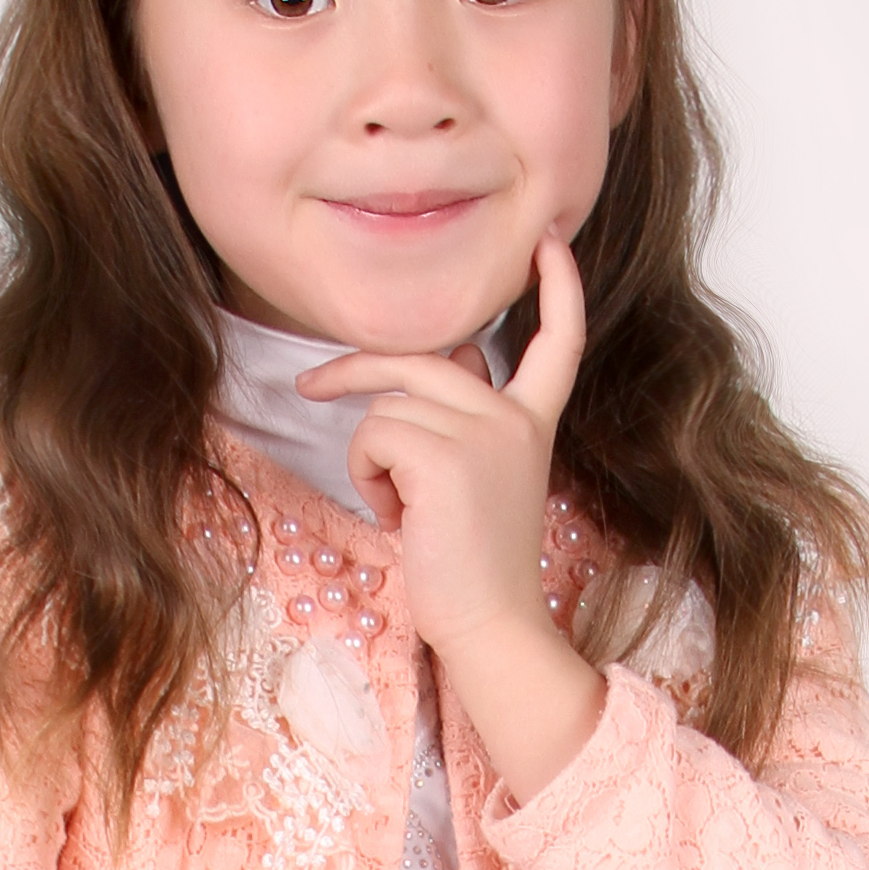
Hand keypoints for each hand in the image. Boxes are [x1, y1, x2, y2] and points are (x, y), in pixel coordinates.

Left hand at [301, 236, 598, 796]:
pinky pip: (373, 434)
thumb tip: (449, 357)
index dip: (558, 290)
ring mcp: (484, 431)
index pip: (559, 342)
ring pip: (386, 405)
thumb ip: (466, 417)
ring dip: (369, 458)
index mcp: (533, 422)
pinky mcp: (444, 455)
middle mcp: (514, 416)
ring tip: (399, 509)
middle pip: (422, 359)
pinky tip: (398, 517)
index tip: (550, 245)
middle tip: (309, 385)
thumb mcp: (481, 480)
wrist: (490, 625)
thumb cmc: (475, 565)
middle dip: (356, 368)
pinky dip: (367, 476)